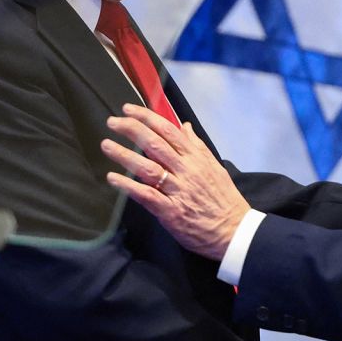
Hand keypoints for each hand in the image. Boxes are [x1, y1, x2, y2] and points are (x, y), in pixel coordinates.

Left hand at [103, 104, 249, 261]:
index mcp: (196, 158)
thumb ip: (197, 146)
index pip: (168, 130)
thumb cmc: (224, 199)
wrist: (235, 231)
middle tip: (112, 122)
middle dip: (131, 130)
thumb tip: (184, 126)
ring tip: (107, 145)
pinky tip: (113, 178)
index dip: (146, 117)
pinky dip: (128, 186)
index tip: (128, 109)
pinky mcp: (171, 212)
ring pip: (147, 168)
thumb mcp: (214, 167)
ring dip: (124, 155)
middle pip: (154, 144)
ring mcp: (178, 191)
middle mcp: (186, 170)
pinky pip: (147, 196)